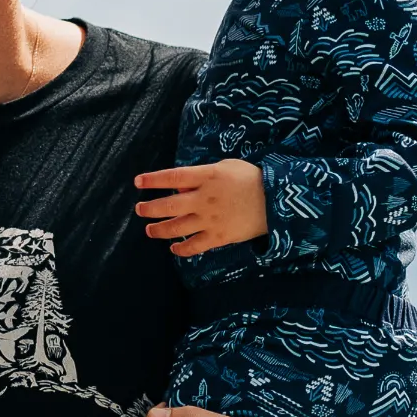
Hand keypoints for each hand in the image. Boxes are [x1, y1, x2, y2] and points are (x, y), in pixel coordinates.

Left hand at [133, 159, 267, 254]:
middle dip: (149, 209)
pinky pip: (194, 246)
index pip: (172, 177)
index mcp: (207, 176)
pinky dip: (181, 249)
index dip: (152, 180)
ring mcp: (210, 219)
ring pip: (176, 228)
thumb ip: (202, 176)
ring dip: (159, 230)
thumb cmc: (251, 179)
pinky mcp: (219, 236)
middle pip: (168, 205)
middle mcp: (204, 198)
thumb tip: (180, 188)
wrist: (278, 200)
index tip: (138, 182)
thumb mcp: (226, 167)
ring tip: (150, 230)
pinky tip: (173, 248)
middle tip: (140, 209)